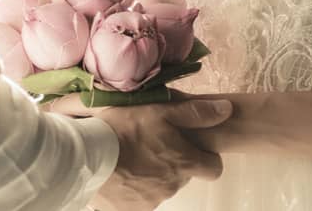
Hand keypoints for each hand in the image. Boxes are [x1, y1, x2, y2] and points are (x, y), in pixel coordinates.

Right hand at [70, 97, 231, 210]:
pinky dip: (133, 188)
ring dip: (151, 175)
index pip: (213, 169)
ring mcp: (151, 201)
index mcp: (184, 164)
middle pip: (182, 175)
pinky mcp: (130, 210)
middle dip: (171, 162)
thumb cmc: (124, 129)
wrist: (84, 157)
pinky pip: (138, 200)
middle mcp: (172, 187)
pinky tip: (119, 173)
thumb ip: (196, 113)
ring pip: (159, 187)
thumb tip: (227, 110)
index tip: (189, 147)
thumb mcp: (161, 111)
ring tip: (130, 157)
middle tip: (150, 144)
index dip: (205, 157)